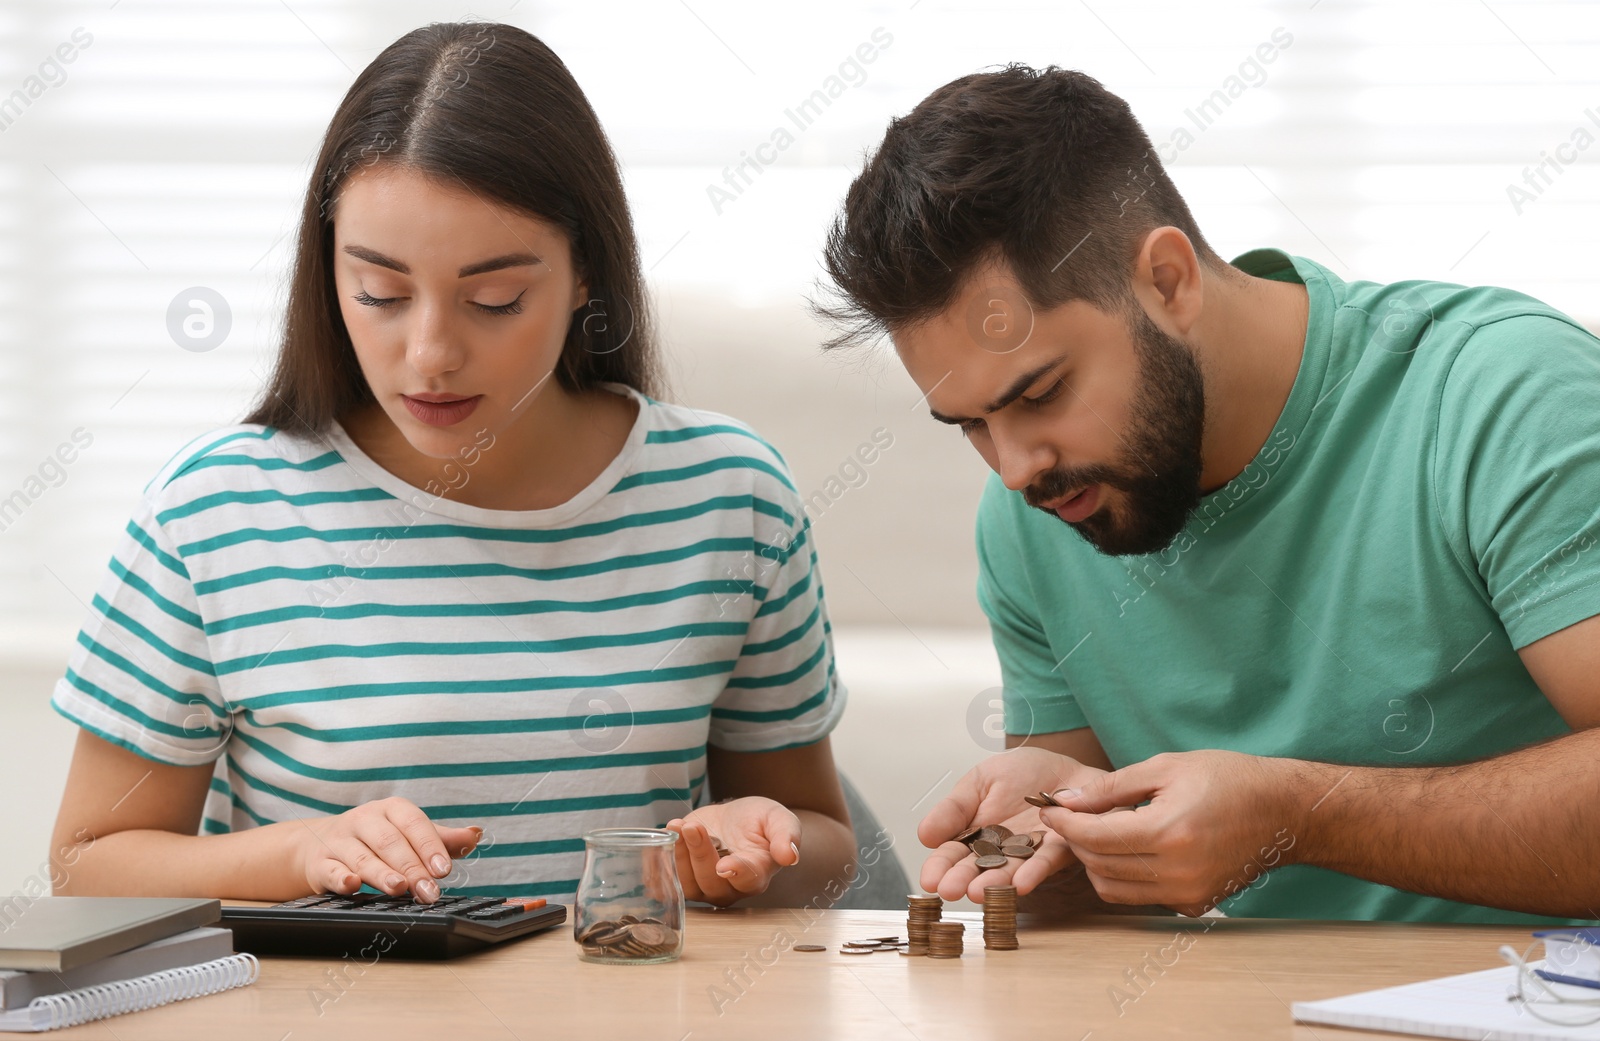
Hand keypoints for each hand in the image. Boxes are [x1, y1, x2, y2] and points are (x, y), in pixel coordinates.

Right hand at [296, 797, 481, 903]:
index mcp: (391, 809)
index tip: (444, 870)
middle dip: (412, 868)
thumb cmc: (378, 840)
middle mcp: (365, 820)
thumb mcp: (410, 835)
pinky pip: (331, 869)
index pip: (414, 824)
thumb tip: (476, 834)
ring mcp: (340, 840)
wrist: (321, 844)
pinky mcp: (320, 862)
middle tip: (429, 891)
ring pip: (363, 857)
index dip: (429, 846)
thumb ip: (442, 839)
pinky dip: (341, 877)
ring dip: (382, 874)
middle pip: (390, 843)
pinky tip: (352, 885)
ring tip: (400, 889)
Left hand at [666, 797, 800, 905]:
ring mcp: (705, 888)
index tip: (725, 865)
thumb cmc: (759, 821)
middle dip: (700, 853)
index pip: (748, 879)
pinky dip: (660, 865)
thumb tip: (790, 856)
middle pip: (712, 881)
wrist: (734, 820)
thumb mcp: (778, 818)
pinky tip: (662, 840)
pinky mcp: (685, 881)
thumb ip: (786, 835)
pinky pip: (667, 884)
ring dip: (679, 856)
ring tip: (677, 826)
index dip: (737, 873)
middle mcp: (731, 887)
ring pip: (688, 884)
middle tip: (692, 826)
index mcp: (758, 873)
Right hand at [918, 747, 1109, 902]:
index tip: (929, 881)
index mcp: (976, 834)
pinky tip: (1019, 883)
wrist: (1064, 768)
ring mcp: (1029, 853)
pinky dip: (1033, 873)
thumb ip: (953, 809)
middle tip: (949, 891)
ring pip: (1008, 870)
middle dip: (962, 880)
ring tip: (977, 892)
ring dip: (993, 882)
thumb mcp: (979, 781)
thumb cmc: (1023, 773)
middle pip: (977, 867)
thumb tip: (924, 836)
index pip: (953, 854)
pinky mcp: (1060, 849)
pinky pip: (1046, 861)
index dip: (940, 867)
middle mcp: (1001, 850)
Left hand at [1044, 750, 1299, 915]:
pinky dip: (1123, 875)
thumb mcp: (1165, 767)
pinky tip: (1128, 848)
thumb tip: (1066, 800)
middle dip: (1076, 841)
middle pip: (1099, 865)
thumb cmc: (1227, 779)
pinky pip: (1139, 896)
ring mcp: (1187, 894)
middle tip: (1069, 817)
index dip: (1064, 823)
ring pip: (1113, 889)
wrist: (1283, 811)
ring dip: (1095, 862)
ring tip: (1097, 832)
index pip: (1095, 837)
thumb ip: (1111, 787)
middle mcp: (1177, 872)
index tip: (1048, 808)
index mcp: (1169, 832)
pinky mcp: (1194, 905)